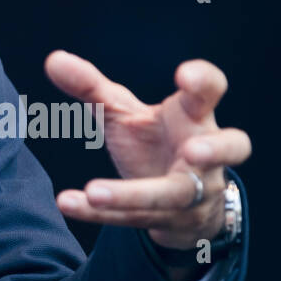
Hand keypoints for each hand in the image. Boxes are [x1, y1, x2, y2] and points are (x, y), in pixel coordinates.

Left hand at [44, 52, 250, 249]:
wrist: (176, 202)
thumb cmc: (154, 141)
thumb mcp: (123, 112)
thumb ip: (91, 86)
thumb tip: (53, 59)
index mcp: (194, 115)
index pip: (210, 92)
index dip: (204, 82)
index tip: (186, 76)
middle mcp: (204, 153)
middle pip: (228, 149)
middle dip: (214, 150)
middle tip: (193, 151)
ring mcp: (193, 191)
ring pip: (174, 195)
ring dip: (134, 194)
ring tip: (96, 192)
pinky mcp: (171, 221)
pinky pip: (134, 218)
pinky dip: (99, 213)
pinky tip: (67, 203)